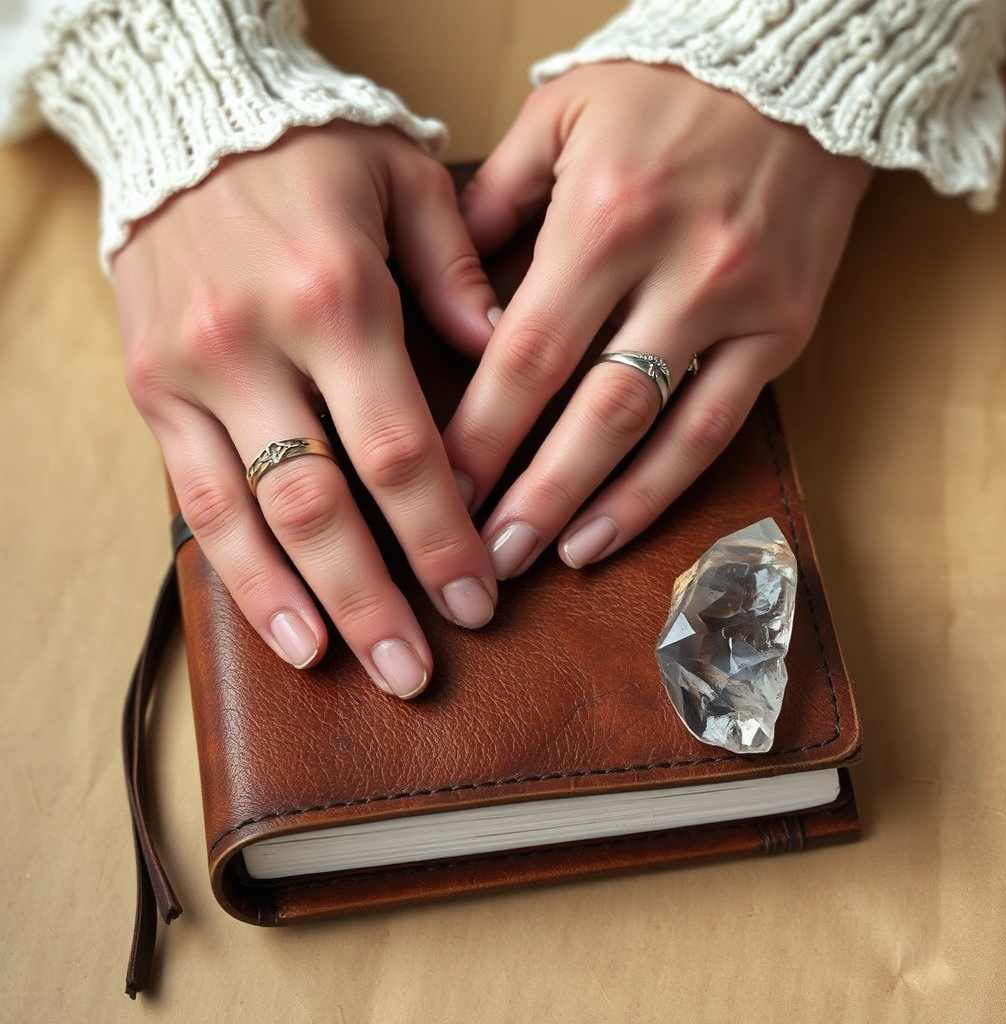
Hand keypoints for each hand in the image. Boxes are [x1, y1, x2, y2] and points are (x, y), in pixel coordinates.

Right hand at [113, 123, 499, 695]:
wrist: (184, 115)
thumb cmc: (312, 150)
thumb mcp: (406, 181)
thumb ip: (461, 272)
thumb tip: (507, 354)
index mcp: (337, 297)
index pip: (401, 453)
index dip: (441, 538)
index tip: (480, 596)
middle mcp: (257, 345)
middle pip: (326, 506)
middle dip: (378, 599)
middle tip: (420, 670)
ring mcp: (193, 374)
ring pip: (253, 520)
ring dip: (307, 606)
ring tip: (352, 670)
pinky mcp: (152, 391)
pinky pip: (196, 499)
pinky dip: (239, 572)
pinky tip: (282, 627)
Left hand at [445, 63, 870, 577]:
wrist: (801, 65)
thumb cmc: (666, 88)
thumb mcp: (559, 116)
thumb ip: (493, 205)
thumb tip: (450, 299)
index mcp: (605, 216)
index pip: (525, 355)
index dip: (480, 436)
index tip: (439, 493)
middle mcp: (676, 270)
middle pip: (587, 411)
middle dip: (528, 494)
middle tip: (481, 557)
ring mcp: (738, 306)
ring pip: (655, 432)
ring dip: (591, 507)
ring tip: (538, 560)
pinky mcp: (784, 330)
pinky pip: (719, 427)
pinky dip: (664, 488)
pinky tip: (612, 529)